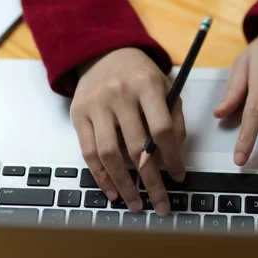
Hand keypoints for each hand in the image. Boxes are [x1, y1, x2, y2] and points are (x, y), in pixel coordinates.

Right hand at [70, 47, 185, 215]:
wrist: (104, 53)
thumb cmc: (140, 75)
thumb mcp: (166, 87)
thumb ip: (174, 118)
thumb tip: (174, 157)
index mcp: (147, 85)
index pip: (162, 129)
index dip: (173, 157)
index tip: (179, 176)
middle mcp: (120, 94)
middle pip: (136, 146)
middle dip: (151, 180)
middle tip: (161, 203)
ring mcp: (96, 105)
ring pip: (109, 153)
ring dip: (124, 184)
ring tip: (136, 204)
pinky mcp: (78, 114)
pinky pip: (88, 152)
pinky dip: (101, 176)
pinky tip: (112, 191)